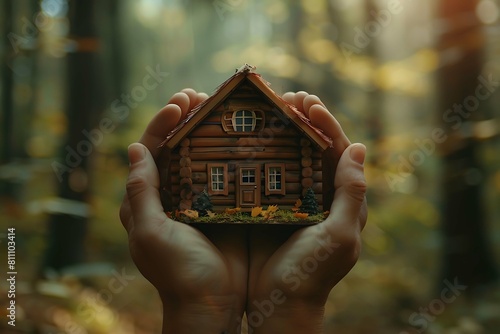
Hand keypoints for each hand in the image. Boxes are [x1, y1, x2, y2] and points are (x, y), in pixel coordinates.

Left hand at [119, 89, 247, 333]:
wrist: (211, 304)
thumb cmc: (176, 272)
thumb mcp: (149, 232)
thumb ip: (140, 192)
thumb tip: (134, 147)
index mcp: (151, 198)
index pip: (152, 151)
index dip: (162, 123)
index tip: (180, 101)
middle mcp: (176, 194)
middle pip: (179, 147)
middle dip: (188, 119)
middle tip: (202, 96)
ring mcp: (204, 199)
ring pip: (206, 156)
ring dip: (212, 131)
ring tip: (224, 109)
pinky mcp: (229, 207)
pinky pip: (230, 174)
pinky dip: (236, 153)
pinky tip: (248, 136)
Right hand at [246, 92, 366, 332]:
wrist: (279, 305)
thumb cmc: (312, 274)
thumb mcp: (339, 236)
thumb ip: (352, 194)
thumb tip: (360, 147)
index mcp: (341, 201)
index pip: (339, 153)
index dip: (327, 125)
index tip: (309, 102)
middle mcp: (319, 197)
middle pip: (313, 150)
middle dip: (303, 122)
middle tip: (286, 98)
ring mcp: (293, 202)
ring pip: (289, 159)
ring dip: (281, 133)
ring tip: (267, 111)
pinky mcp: (269, 208)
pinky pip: (267, 175)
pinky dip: (260, 155)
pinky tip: (247, 141)